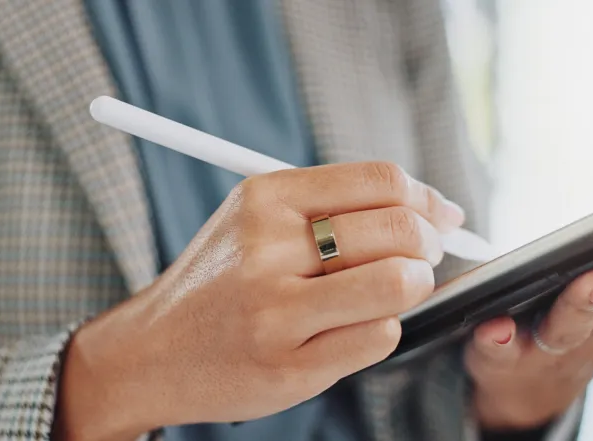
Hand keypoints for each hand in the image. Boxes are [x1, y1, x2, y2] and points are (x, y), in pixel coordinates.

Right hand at [54, 162, 462, 440]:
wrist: (151, 353)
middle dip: (428, 246)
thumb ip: (332, 206)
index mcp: (264, 198)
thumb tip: (435, 209)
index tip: (441, 217)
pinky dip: (381, 331)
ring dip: (411, 290)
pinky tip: (350, 330)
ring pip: (397, 285)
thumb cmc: (219, 283)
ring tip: (390, 294)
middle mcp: (267, 248)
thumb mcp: (254, 221)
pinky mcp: (290, 365)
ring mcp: (277, 310)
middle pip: (397, 231)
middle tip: (421, 259)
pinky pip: (379, 337)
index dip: (425, 200)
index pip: (380, 180)